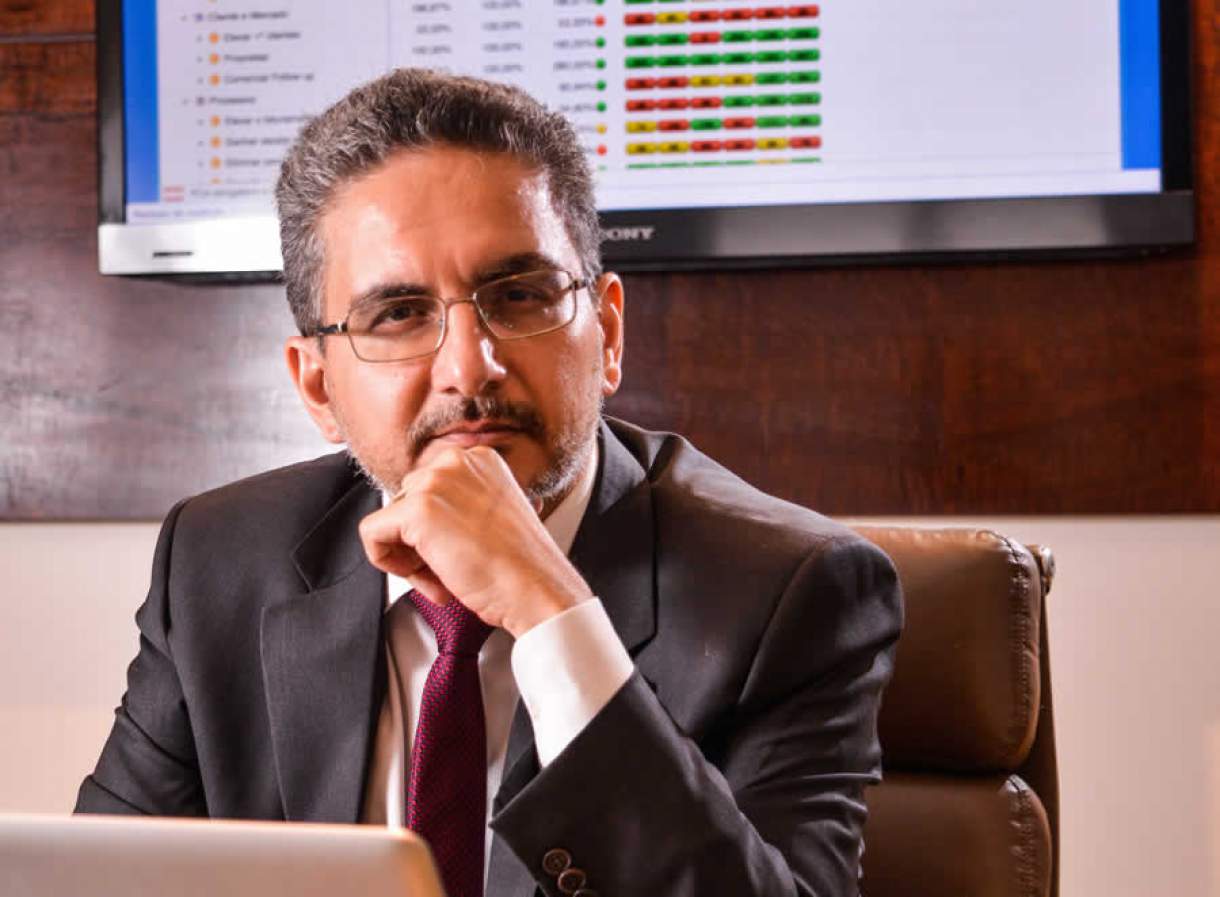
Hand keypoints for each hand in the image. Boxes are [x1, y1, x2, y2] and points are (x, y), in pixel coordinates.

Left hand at [357, 445, 593, 636]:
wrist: (538, 589)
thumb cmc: (525, 565)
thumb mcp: (496, 517)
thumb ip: (465, 505)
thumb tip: (438, 520)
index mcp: (479, 458)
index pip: (428, 490)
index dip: (438, 530)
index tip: (461, 552)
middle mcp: (455, 461)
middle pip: (406, 503)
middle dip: (421, 544)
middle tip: (451, 571)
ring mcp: (435, 482)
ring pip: (389, 520)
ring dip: (411, 558)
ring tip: (448, 579)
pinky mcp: (416, 510)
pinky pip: (371, 535)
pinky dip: (387, 563)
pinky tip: (428, 579)